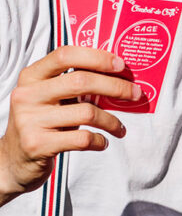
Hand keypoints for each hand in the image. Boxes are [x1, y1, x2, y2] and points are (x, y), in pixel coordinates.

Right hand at [0, 46, 139, 203]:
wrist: (13, 160)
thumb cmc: (43, 122)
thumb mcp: (50, 97)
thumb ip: (73, 83)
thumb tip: (120, 74)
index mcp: (31, 76)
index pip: (65, 55)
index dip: (97, 57)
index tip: (121, 65)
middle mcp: (27, 95)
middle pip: (82, 81)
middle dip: (116, 87)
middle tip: (135, 95)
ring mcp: (30, 120)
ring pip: (87, 112)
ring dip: (112, 121)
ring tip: (120, 128)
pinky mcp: (37, 144)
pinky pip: (82, 138)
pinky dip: (99, 141)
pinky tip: (102, 142)